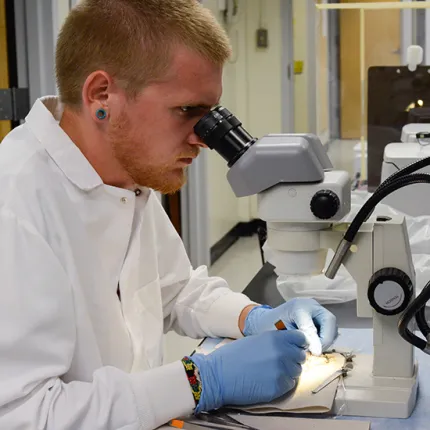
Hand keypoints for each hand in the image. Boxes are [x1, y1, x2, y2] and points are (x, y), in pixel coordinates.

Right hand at [191, 330, 306, 411]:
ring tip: (270, 372)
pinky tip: (266, 381)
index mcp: (276, 338)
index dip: (299, 343)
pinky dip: (281, 384)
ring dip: (288, 373)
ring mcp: (282, 371)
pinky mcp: (278, 388)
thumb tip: (288, 345)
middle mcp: (282, 352)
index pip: (301, 338)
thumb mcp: (256, 340)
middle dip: (293, 359)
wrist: (219, 375)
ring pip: (296, 372)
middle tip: (278, 363)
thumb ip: (275, 341)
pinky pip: (288, 385)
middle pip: (301, 356)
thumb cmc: (234, 355)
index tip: (294, 347)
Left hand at [243, 298, 337, 355]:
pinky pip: (329, 326)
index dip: (316, 340)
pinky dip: (325, 336)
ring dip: (327, 338)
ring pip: (331, 324)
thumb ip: (299, 340)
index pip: (312, 324)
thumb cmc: (272, 327)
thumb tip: (317, 351)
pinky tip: (315, 343)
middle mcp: (310, 304)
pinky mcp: (319, 314)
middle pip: (329, 320)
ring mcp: (316, 308)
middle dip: (326, 338)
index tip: (315, 353)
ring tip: (314, 348)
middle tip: (317, 351)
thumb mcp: (282, 334)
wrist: (268, 320)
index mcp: (298, 307)